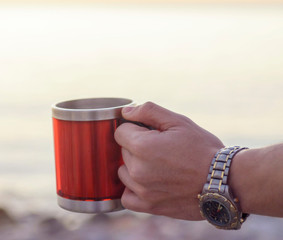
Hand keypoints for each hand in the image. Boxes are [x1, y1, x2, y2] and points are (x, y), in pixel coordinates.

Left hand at [114, 102, 223, 219]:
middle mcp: (137, 170)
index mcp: (142, 146)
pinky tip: (147, 183)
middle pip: (122, 152)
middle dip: (137, 147)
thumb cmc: (203, 149)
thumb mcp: (178, 121)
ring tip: (158, 166)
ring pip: (123, 172)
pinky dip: (133, 189)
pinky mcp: (149, 206)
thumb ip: (148, 111)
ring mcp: (142, 190)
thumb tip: (125, 112)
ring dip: (135, 167)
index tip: (151, 133)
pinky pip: (126, 197)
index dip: (135, 129)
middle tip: (161, 149)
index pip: (120, 132)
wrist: (225, 181)